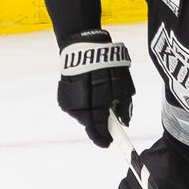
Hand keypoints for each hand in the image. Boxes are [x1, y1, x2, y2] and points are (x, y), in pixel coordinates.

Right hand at [56, 29, 134, 147]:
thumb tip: (125, 122)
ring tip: (98, 97)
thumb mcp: (123, 85)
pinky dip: (84, 104)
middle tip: (109, 116)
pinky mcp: (63, 97)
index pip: (98, 131)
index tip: (109, 143)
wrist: (82, 45)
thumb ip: (124, 107)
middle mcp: (77, 107)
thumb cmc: (106, 64)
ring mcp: (68, 102)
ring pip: (82, 116)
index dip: (104, 138)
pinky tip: (89, 93)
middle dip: (100, 124)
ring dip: (91, 113)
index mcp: (93, 106)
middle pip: (90, 124)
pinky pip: (76, 107)